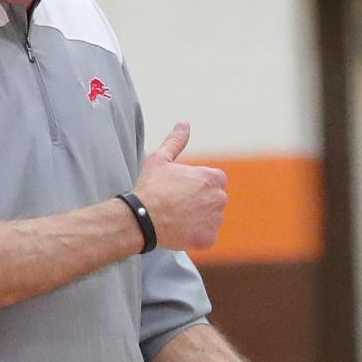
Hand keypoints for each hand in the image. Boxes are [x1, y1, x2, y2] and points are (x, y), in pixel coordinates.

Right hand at [134, 122, 226, 250]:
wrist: (142, 218)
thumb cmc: (151, 187)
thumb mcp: (161, 159)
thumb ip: (176, 141)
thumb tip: (184, 123)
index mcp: (212, 177)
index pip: (215, 180)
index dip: (198, 185)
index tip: (182, 190)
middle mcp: (219, 198)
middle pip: (215, 199)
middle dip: (201, 202)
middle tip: (178, 205)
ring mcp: (215, 220)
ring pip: (212, 218)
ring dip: (199, 219)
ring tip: (177, 218)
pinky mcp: (209, 238)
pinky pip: (207, 236)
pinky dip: (196, 235)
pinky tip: (179, 230)